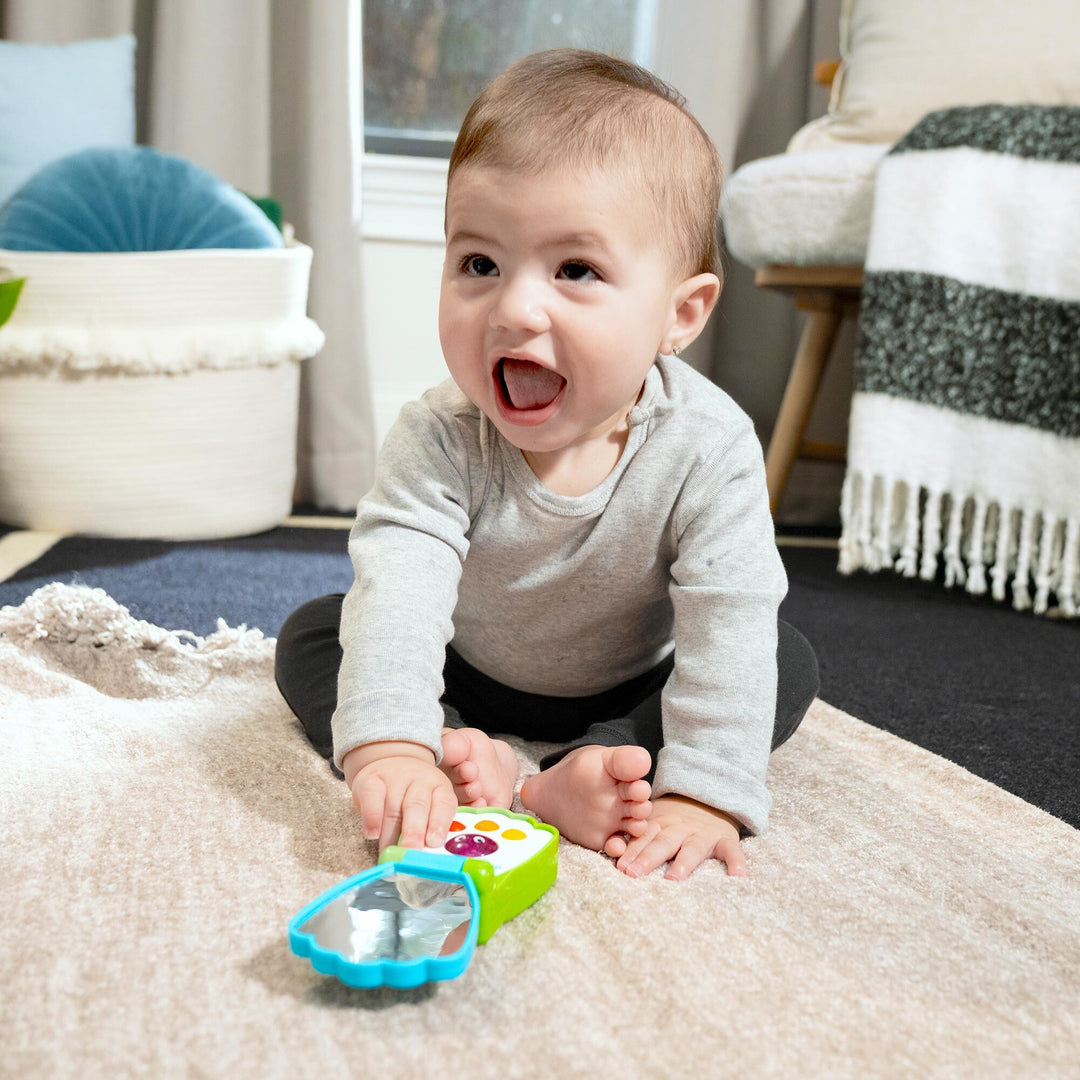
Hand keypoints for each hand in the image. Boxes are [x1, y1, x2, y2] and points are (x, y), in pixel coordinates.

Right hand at [342, 741, 457, 851]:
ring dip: (390, 834)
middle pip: (417, 805)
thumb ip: (432, 827)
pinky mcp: (371, 779)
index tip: (434, 842)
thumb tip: (430, 856)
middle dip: (414, 830)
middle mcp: (419, 780)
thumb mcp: (430, 804)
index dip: (439, 823)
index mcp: (440, 787)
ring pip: (393, 807)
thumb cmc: (413, 796)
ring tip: (389, 854)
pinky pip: (371, 797)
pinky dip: (371, 817)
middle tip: (411, 850)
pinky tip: (372, 834)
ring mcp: (395, 777)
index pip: (444, 804)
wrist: (392, 762)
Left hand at [615, 794, 745, 879]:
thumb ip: (638, 839)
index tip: (620, 867)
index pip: (643, 837)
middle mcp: (680, 827)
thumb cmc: (675, 820)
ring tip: (674, 878)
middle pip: (663, 842)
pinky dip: (736, 862)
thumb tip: (615, 860)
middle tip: (634, 874)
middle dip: (648, 858)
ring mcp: (703, 833)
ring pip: (693, 848)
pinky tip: (737, 877)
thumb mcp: (656, 821)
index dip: (631, 851)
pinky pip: (732, 850)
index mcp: (660, 823)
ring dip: (683, 862)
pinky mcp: (726, 839)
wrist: (710, 797)